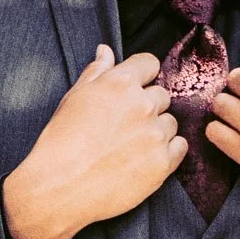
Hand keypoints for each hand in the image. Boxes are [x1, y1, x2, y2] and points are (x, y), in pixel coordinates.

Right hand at [3, 47, 180, 238]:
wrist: (59, 187)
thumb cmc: (61, 142)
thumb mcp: (73, 99)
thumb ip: (95, 73)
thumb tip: (106, 50)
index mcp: (120, 83)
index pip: (149, 64)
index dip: (142, 76)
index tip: (133, 91)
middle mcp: (143, 104)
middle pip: (162, 95)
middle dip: (148, 107)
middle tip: (126, 126)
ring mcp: (155, 134)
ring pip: (171, 122)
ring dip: (157, 130)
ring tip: (132, 146)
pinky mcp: (163, 163)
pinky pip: (180, 147)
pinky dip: (168, 151)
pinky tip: (146, 158)